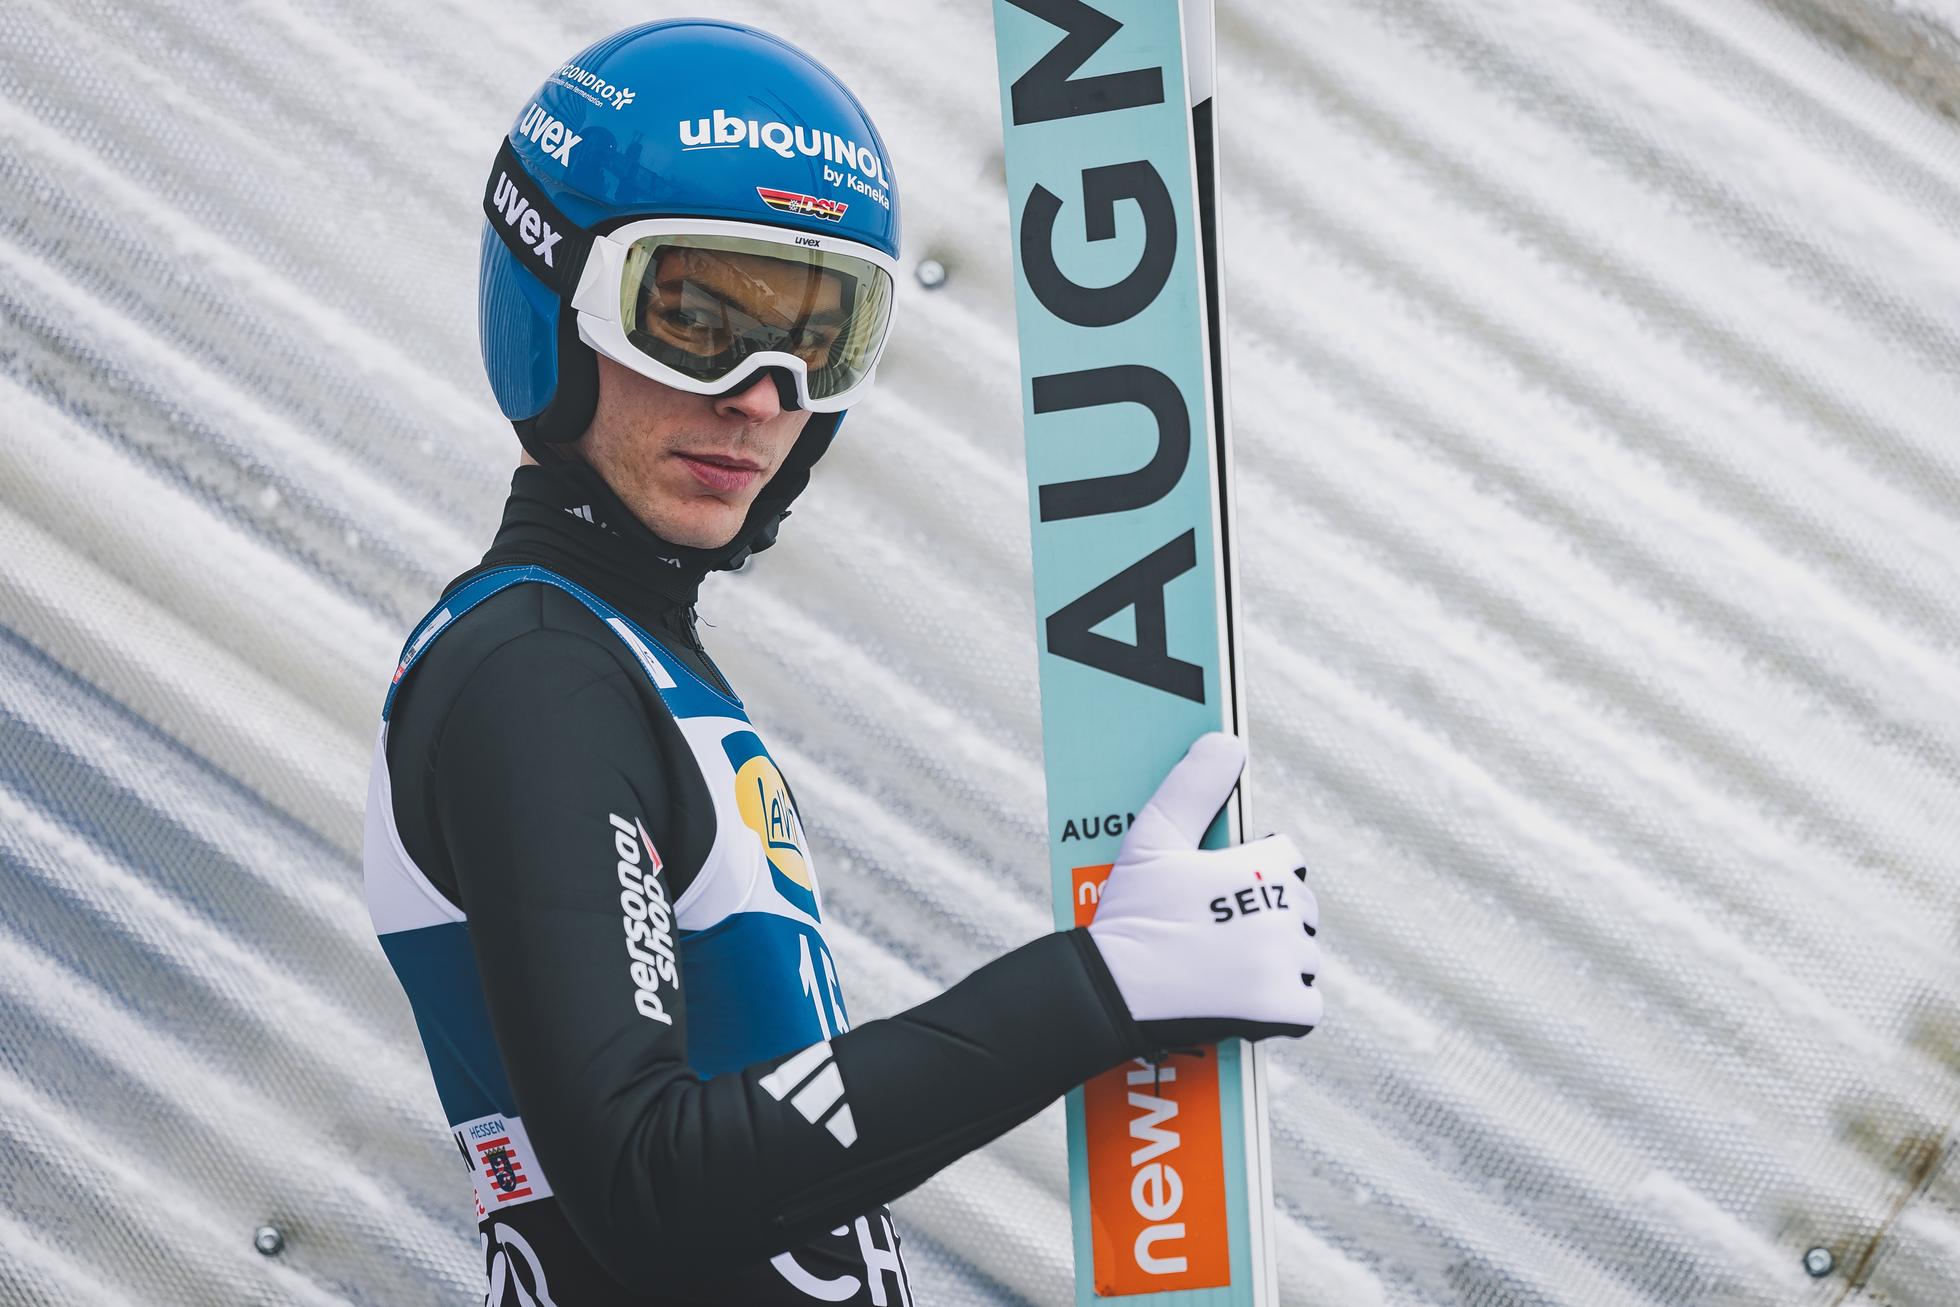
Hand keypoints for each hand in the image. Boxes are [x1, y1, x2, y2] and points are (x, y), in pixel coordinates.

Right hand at [1085, 732, 1321, 1050]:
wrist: (1113, 992)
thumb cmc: (1132, 913)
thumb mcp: (1152, 838)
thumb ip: (1193, 785)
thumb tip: (1226, 740)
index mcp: (1260, 868)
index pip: (1287, 858)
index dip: (1258, 868)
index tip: (1226, 885)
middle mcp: (1283, 915)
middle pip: (1300, 908)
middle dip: (1272, 915)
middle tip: (1223, 930)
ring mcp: (1285, 965)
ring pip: (1303, 956)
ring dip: (1279, 961)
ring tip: (1231, 964)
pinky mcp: (1284, 1011)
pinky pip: (1306, 1005)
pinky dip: (1285, 1006)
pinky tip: (1251, 998)